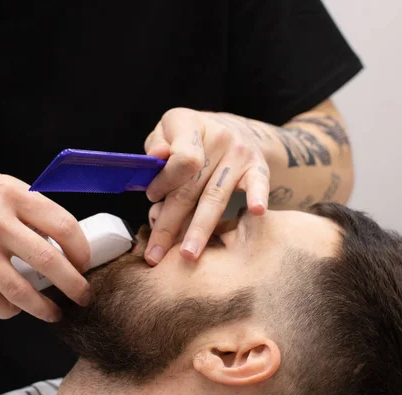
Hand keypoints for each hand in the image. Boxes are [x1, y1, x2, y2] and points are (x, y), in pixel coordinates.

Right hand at [0, 168, 91, 321]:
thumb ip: (28, 207)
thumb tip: (62, 238)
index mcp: (12, 193)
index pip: (63, 225)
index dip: (81, 250)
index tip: (84, 264)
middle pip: (49, 262)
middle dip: (74, 286)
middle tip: (83, 297)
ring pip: (21, 291)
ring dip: (44, 308)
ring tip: (54, 312)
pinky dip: (8, 311)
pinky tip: (14, 309)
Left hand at [143, 108, 270, 263]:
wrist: (232, 127)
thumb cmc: (187, 138)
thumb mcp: (165, 132)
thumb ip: (155, 147)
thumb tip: (155, 157)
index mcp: (187, 123)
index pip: (179, 160)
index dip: (164, 183)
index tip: (151, 197)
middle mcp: (217, 136)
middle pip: (190, 188)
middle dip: (170, 224)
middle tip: (155, 255)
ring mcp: (240, 153)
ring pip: (215, 198)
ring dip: (199, 230)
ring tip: (188, 254)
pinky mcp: (258, 167)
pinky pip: (258, 184)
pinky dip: (257, 197)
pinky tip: (256, 212)